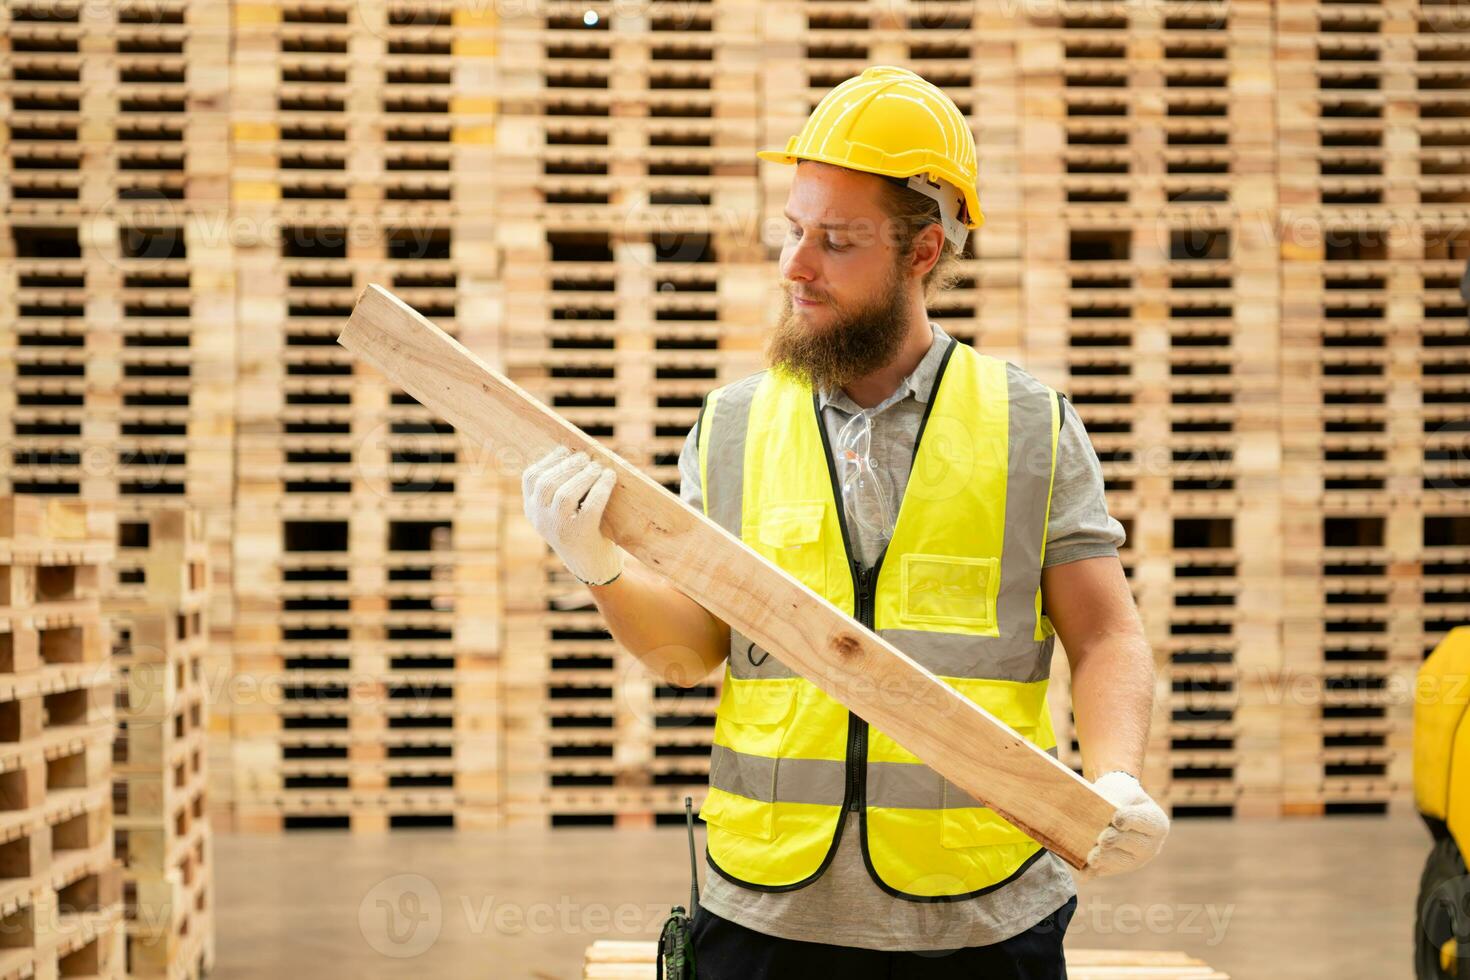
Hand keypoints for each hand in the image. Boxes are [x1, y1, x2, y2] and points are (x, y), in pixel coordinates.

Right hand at [521, 446, 623, 585]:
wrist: (595, 567)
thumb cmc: (582, 530)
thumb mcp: (564, 510)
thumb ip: (562, 487)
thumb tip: (577, 452)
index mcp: (532, 510)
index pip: (530, 478)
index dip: (549, 459)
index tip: (565, 450)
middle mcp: (540, 520)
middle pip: (548, 483)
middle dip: (569, 465)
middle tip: (587, 458)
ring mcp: (557, 529)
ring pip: (565, 494)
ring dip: (584, 475)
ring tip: (599, 467)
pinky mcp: (579, 536)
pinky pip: (590, 506)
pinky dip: (601, 488)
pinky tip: (610, 478)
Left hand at [1076, 770, 1168, 880]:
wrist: (1115, 805)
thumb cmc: (1120, 794)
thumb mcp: (1123, 788)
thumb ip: (1118, 798)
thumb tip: (1108, 813)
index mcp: (1156, 822)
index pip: (1144, 822)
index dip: (1129, 820)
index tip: (1116, 819)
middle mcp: (1151, 845)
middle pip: (1134, 844)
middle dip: (1115, 840)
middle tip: (1102, 838)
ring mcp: (1135, 860)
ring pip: (1121, 862)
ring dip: (1104, 858)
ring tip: (1091, 856)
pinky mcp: (1116, 868)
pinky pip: (1104, 871)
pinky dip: (1092, 870)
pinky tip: (1083, 871)